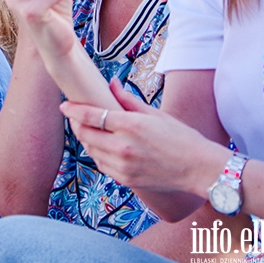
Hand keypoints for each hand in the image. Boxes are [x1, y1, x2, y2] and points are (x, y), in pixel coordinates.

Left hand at [60, 79, 228, 196]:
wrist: (199, 169)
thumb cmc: (180, 137)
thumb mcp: (155, 113)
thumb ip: (128, 100)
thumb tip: (110, 82)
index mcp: (131, 126)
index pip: (92, 116)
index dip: (74, 110)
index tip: (64, 106)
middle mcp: (123, 147)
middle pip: (86, 134)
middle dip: (76, 124)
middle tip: (74, 116)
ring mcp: (123, 166)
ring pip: (91, 151)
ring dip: (85, 140)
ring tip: (86, 129)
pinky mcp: (125, 180)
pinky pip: (101, 165)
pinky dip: (97, 154)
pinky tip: (100, 147)